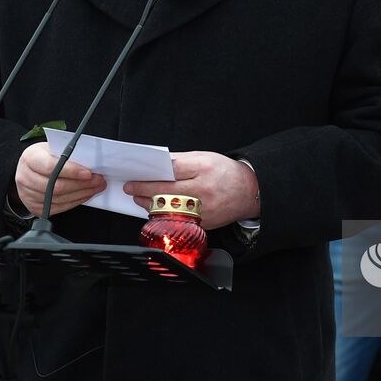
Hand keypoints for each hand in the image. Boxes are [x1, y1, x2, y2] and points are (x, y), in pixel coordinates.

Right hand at [14, 142, 106, 217]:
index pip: (51, 167)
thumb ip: (67, 153)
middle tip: (98, 180)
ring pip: (59, 198)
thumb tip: (90, 162)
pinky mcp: (34, 207)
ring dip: (81, 194)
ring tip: (96, 187)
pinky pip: (58, 208)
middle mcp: (25, 177)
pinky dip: (74, 202)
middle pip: (56, 186)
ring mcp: (27, 194)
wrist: (28, 168)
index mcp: (30, 158)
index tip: (88, 173)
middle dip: (82, 184)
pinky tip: (85, 195)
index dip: (71, 171)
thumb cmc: (44, 156)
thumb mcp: (52, 148)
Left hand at [123, 151, 259, 229]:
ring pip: (169, 209)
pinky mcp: (203, 223)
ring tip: (139, 198)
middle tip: (130, 188)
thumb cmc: (226, 173)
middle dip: (143, 190)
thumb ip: (180, 161)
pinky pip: (178, 220)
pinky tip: (156, 209)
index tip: (136, 174)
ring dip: (150, 203)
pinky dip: (164, 214)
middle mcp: (203, 190)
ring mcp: (203, 209)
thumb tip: (157, 163)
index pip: (170, 171)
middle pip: (166, 191)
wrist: (250, 191)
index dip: (150, 174)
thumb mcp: (205, 157)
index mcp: (203, 169)